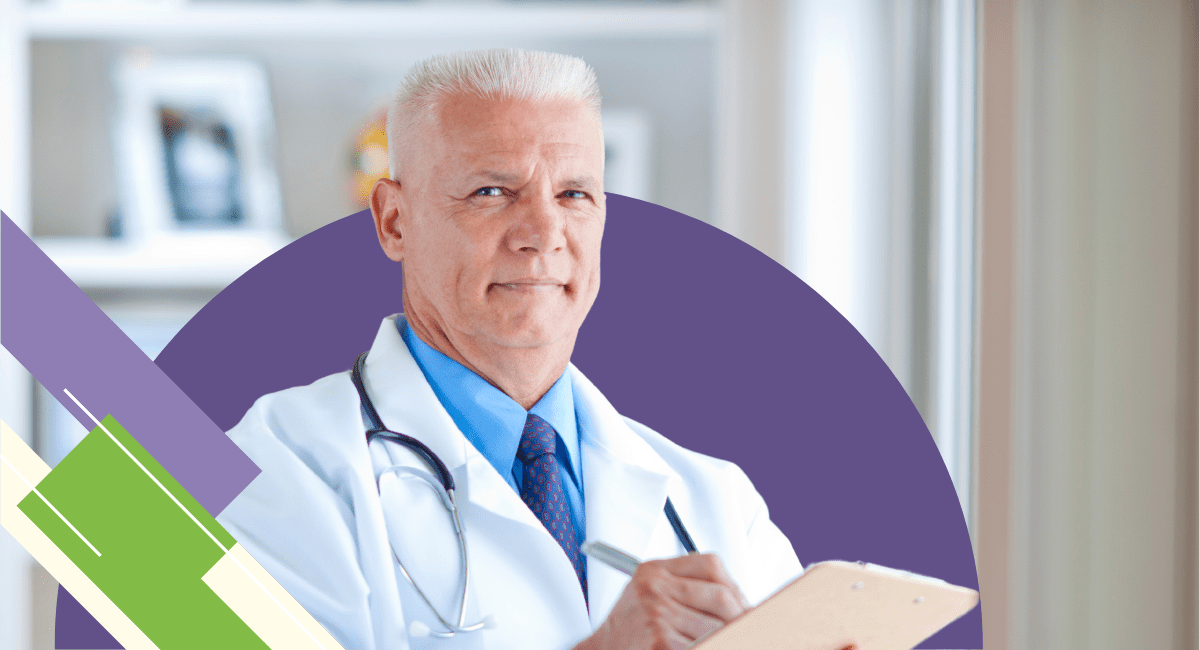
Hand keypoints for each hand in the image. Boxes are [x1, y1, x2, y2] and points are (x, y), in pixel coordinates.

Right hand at [574, 553, 749, 649]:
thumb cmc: (629, 628)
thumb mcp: (649, 593)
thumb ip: (685, 587)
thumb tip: (738, 601)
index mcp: (654, 570)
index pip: (711, 565)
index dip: (735, 587)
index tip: (743, 604)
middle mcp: (654, 588)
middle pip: (721, 596)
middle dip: (741, 616)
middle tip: (749, 628)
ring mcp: (658, 615)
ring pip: (718, 625)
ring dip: (730, 637)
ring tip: (728, 640)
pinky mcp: (661, 641)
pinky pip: (706, 644)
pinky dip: (714, 645)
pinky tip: (711, 645)